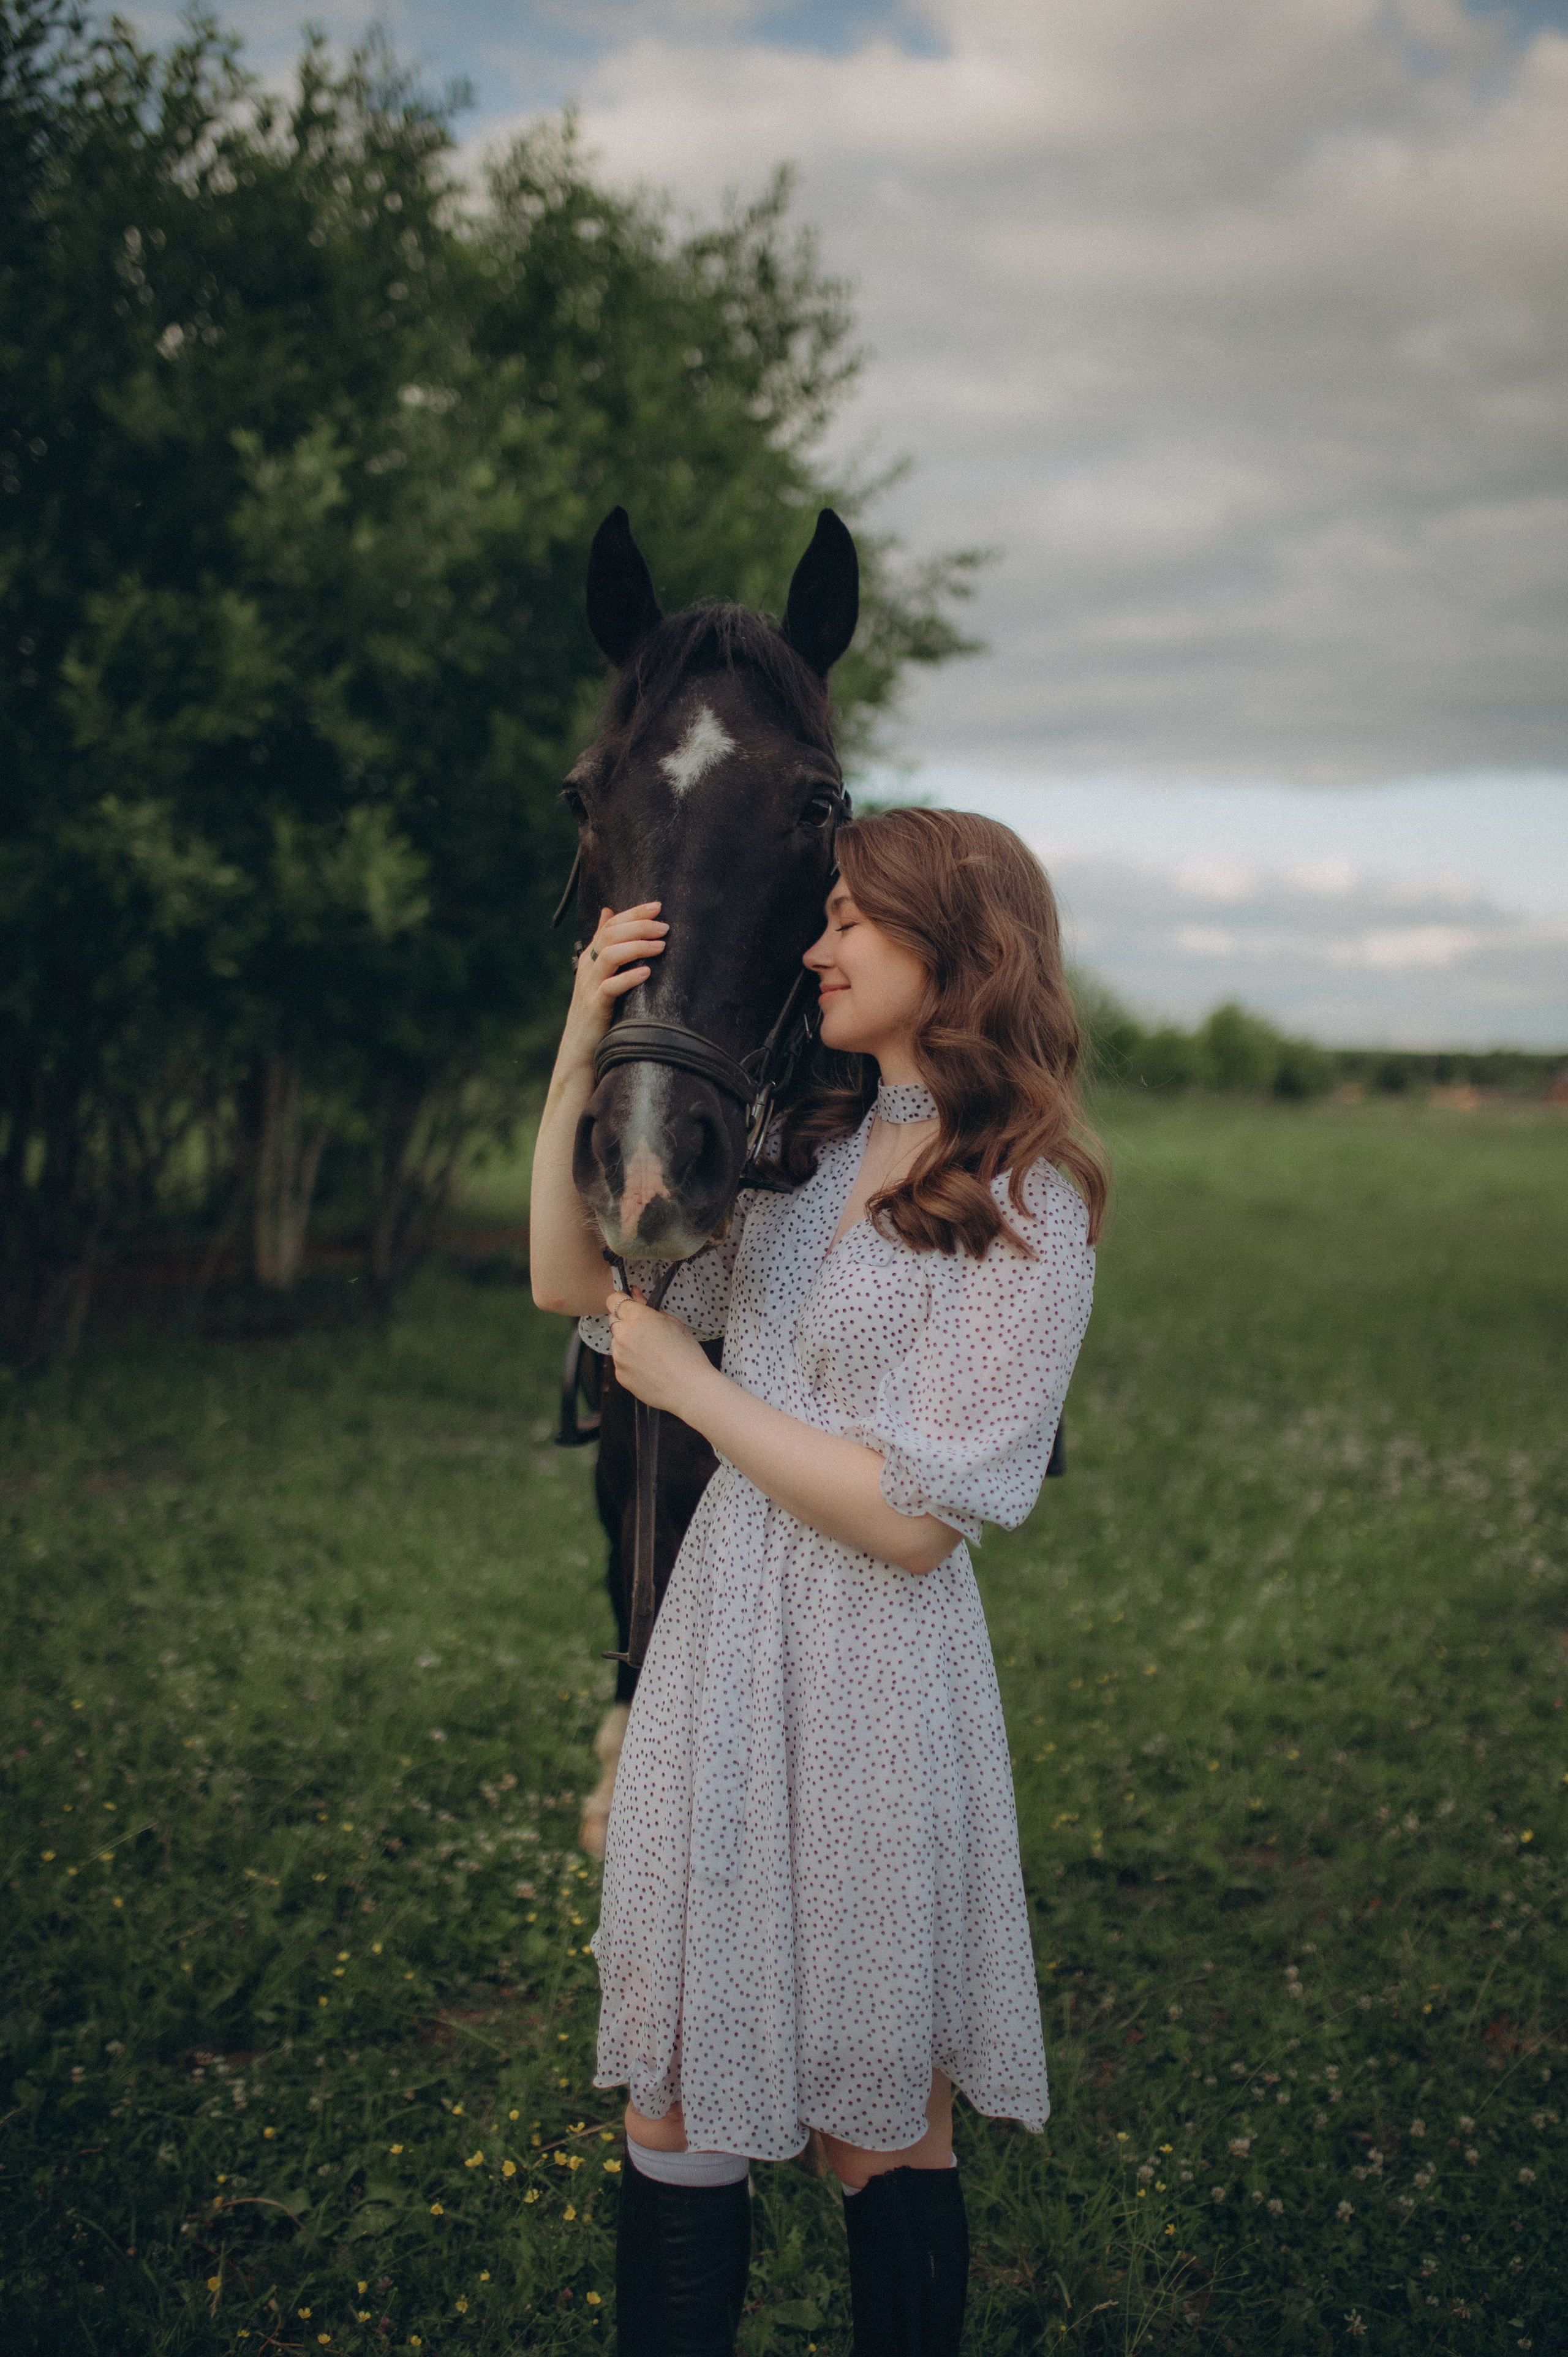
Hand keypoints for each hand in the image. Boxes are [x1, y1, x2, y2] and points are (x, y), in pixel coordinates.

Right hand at [559, 903, 668, 1070]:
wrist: (580, 1048)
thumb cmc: (598, 1011)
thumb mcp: (601, 973)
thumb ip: (606, 945)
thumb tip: (608, 911)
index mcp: (591, 957)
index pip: (610, 925)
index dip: (633, 913)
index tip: (657, 906)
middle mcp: (589, 968)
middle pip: (610, 935)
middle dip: (639, 926)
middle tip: (665, 927)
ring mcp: (590, 986)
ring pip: (610, 955)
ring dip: (637, 947)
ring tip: (661, 946)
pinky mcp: (594, 1007)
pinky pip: (610, 987)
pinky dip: (629, 977)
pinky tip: (647, 973)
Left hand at [606, 1288, 718, 1416]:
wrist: (690, 1389)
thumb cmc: (687, 1354)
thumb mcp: (673, 1322)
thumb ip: (648, 1307)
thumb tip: (634, 1294)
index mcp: (636, 1318)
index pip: (613, 1300)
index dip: (621, 1301)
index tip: (628, 1305)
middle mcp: (622, 1336)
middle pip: (614, 1321)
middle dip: (626, 1322)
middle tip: (646, 1332)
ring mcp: (619, 1357)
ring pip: (617, 1343)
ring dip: (628, 1343)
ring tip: (652, 1354)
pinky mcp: (620, 1375)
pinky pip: (621, 1362)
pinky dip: (631, 1362)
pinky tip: (650, 1368)